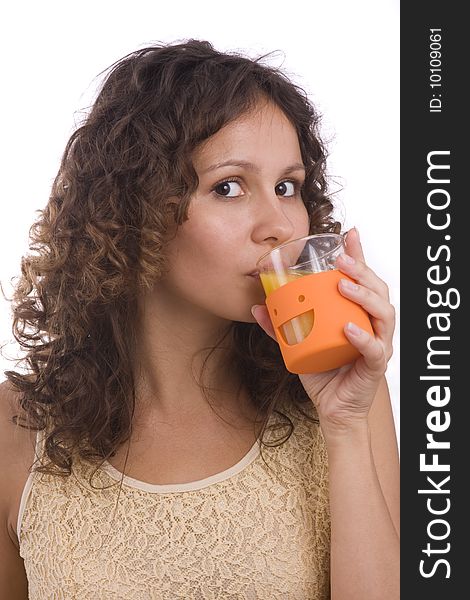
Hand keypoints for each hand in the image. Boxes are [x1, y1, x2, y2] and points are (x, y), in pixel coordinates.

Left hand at [251, 227, 394, 437]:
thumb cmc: (322, 372)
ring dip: (364, 296)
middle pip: (378, 290)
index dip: (359, 255)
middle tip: (341, 260)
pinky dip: (363, 337)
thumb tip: (257, 306)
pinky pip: (374, 349)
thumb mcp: (297, 345)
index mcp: (359, 314)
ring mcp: (378, 343)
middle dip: (362, 270)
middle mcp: (373, 324)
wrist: (332, 408)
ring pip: (383, 313)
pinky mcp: (375, 366)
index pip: (363, 280)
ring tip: (343, 285)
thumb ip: (280, 326)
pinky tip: (349, 328)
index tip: (348, 234)